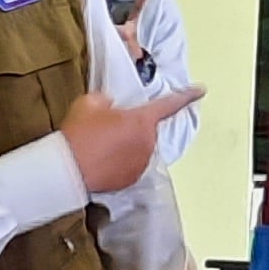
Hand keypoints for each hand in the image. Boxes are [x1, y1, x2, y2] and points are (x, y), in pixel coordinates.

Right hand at [55, 86, 205, 196]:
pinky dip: (120, 162)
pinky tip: (101, 160)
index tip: (201, 90)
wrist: (68, 168)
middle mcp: (147, 142)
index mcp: (142, 120)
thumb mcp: (91, 102)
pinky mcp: (131, 179)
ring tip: (100, 146)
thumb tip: (112, 105)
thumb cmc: (80, 133)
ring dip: (126, 145)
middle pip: (146, 129)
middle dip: (131, 126)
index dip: (187, 96)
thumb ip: (108, 99)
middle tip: (106, 128)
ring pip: (138, 147)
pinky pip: (130, 165)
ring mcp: (141, 162)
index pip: (170, 104)